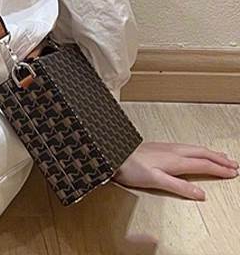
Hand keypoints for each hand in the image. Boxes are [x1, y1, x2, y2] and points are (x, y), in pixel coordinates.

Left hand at [111, 141, 238, 199]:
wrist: (114, 154)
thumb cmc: (132, 168)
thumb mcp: (156, 181)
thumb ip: (179, 187)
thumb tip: (201, 194)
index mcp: (176, 160)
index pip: (203, 165)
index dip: (219, 169)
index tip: (233, 173)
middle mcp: (173, 151)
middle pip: (202, 153)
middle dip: (219, 159)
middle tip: (234, 164)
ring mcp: (167, 147)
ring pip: (194, 148)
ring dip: (210, 153)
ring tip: (221, 156)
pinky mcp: (160, 147)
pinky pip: (186, 147)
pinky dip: (198, 150)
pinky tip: (195, 151)